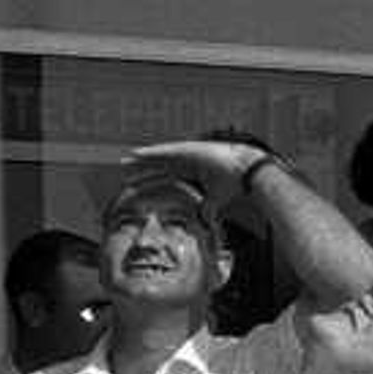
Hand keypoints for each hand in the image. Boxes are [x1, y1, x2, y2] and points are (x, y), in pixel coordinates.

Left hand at [125, 136, 270, 209]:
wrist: (247, 173)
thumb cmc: (235, 186)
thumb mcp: (216, 201)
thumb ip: (208, 210)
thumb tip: (203, 224)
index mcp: (194, 172)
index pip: (168, 175)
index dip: (152, 179)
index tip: (137, 184)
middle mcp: (189, 161)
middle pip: (161, 165)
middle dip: (144, 168)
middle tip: (126, 171)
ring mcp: (188, 154)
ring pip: (161, 156)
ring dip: (143, 158)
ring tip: (126, 160)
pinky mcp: (188, 149)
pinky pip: (165, 151)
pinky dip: (151, 152)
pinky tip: (137, 154)